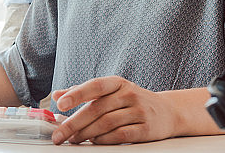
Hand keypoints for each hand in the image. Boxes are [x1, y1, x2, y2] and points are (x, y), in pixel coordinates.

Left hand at [50, 76, 175, 144]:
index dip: (77, 94)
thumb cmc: (132, 101)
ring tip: (73, 140)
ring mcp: (139, 110)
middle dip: (74, 123)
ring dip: (86, 133)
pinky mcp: (146, 128)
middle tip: (59, 135)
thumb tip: (57, 95)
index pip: (95, 86)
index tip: (60, 104)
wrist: (167, 111)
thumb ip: (84, 92)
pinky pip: (121, 135)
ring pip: (107, 123)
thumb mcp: (111, 91)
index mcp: (118, 83)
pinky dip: (104, 140)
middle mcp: (129, 94)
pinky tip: (94, 142)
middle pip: (97, 109)